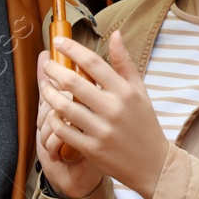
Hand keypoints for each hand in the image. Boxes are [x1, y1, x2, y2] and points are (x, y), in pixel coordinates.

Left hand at [40, 30, 168, 198]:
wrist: (153, 164)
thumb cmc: (145, 125)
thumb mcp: (140, 91)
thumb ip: (125, 63)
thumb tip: (115, 34)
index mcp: (125, 92)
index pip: (94, 62)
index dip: (72, 49)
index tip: (58, 41)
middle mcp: (113, 109)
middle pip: (74, 82)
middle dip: (55, 70)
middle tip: (48, 65)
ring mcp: (101, 130)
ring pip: (65, 106)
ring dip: (50, 94)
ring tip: (46, 87)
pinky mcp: (92, 149)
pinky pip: (64, 131)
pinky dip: (54, 120)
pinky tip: (53, 113)